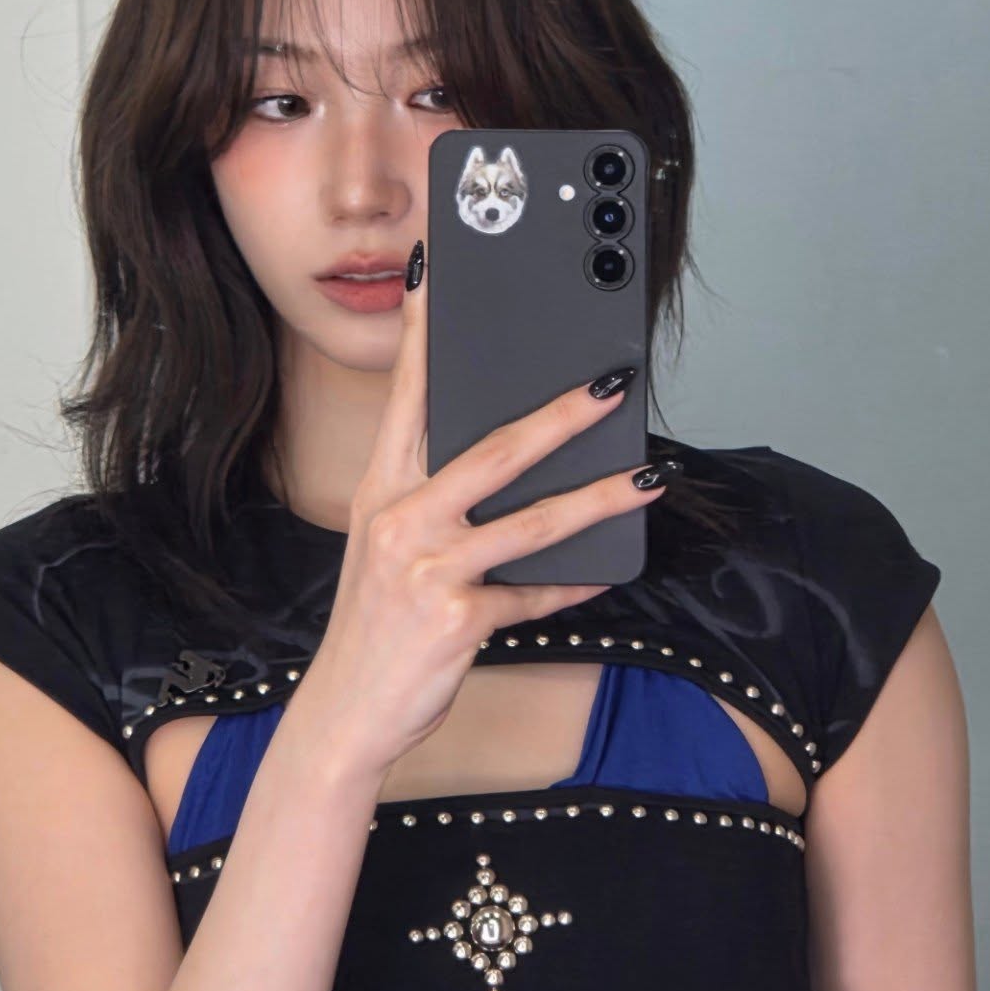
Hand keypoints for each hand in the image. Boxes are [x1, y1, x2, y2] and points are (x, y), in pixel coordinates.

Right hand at [313, 239, 665, 780]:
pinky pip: (534, 593)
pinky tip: (607, 569)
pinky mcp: (456, 617)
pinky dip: (573, 583)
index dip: (426, 333)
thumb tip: (509, 460)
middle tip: (611, 385)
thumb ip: (433, 500)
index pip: (409, 396)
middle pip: (494, 449)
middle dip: (562, 414)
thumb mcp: (387, 548)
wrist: (342, 716)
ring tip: (646, 477)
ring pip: (532, 520)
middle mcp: (400, 518)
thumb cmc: (375, 625)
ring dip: (599, 496)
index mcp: (380, 490)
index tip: (437, 274)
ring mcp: (428, 568)